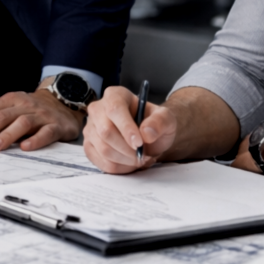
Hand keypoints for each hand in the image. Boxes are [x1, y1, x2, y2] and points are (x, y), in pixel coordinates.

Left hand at [0, 87, 83, 151]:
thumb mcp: (8, 107)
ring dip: (6, 135)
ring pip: (22, 123)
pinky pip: (46, 133)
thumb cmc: (31, 109)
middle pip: (2, 116)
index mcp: (10, 100)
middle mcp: (24, 105)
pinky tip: (26, 147)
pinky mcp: (56, 126)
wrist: (63, 102)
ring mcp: (41, 115)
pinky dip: (35, 140)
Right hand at [85, 85, 241, 173]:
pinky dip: (116, 167)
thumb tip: (149, 130)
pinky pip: (98, 161)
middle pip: (105, 132)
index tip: (141, 145)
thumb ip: (162, 122)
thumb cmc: (164, 124)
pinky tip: (131, 164)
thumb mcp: (171, 120)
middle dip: (128, 150)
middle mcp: (100, 110)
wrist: (159, 136)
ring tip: (141, 159)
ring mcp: (93, 128)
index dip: (126, 129)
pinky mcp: (92, 146)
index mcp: (116, 96)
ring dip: (124, 160)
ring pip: (101, 148)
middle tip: (146, 157)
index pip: (113, 110)